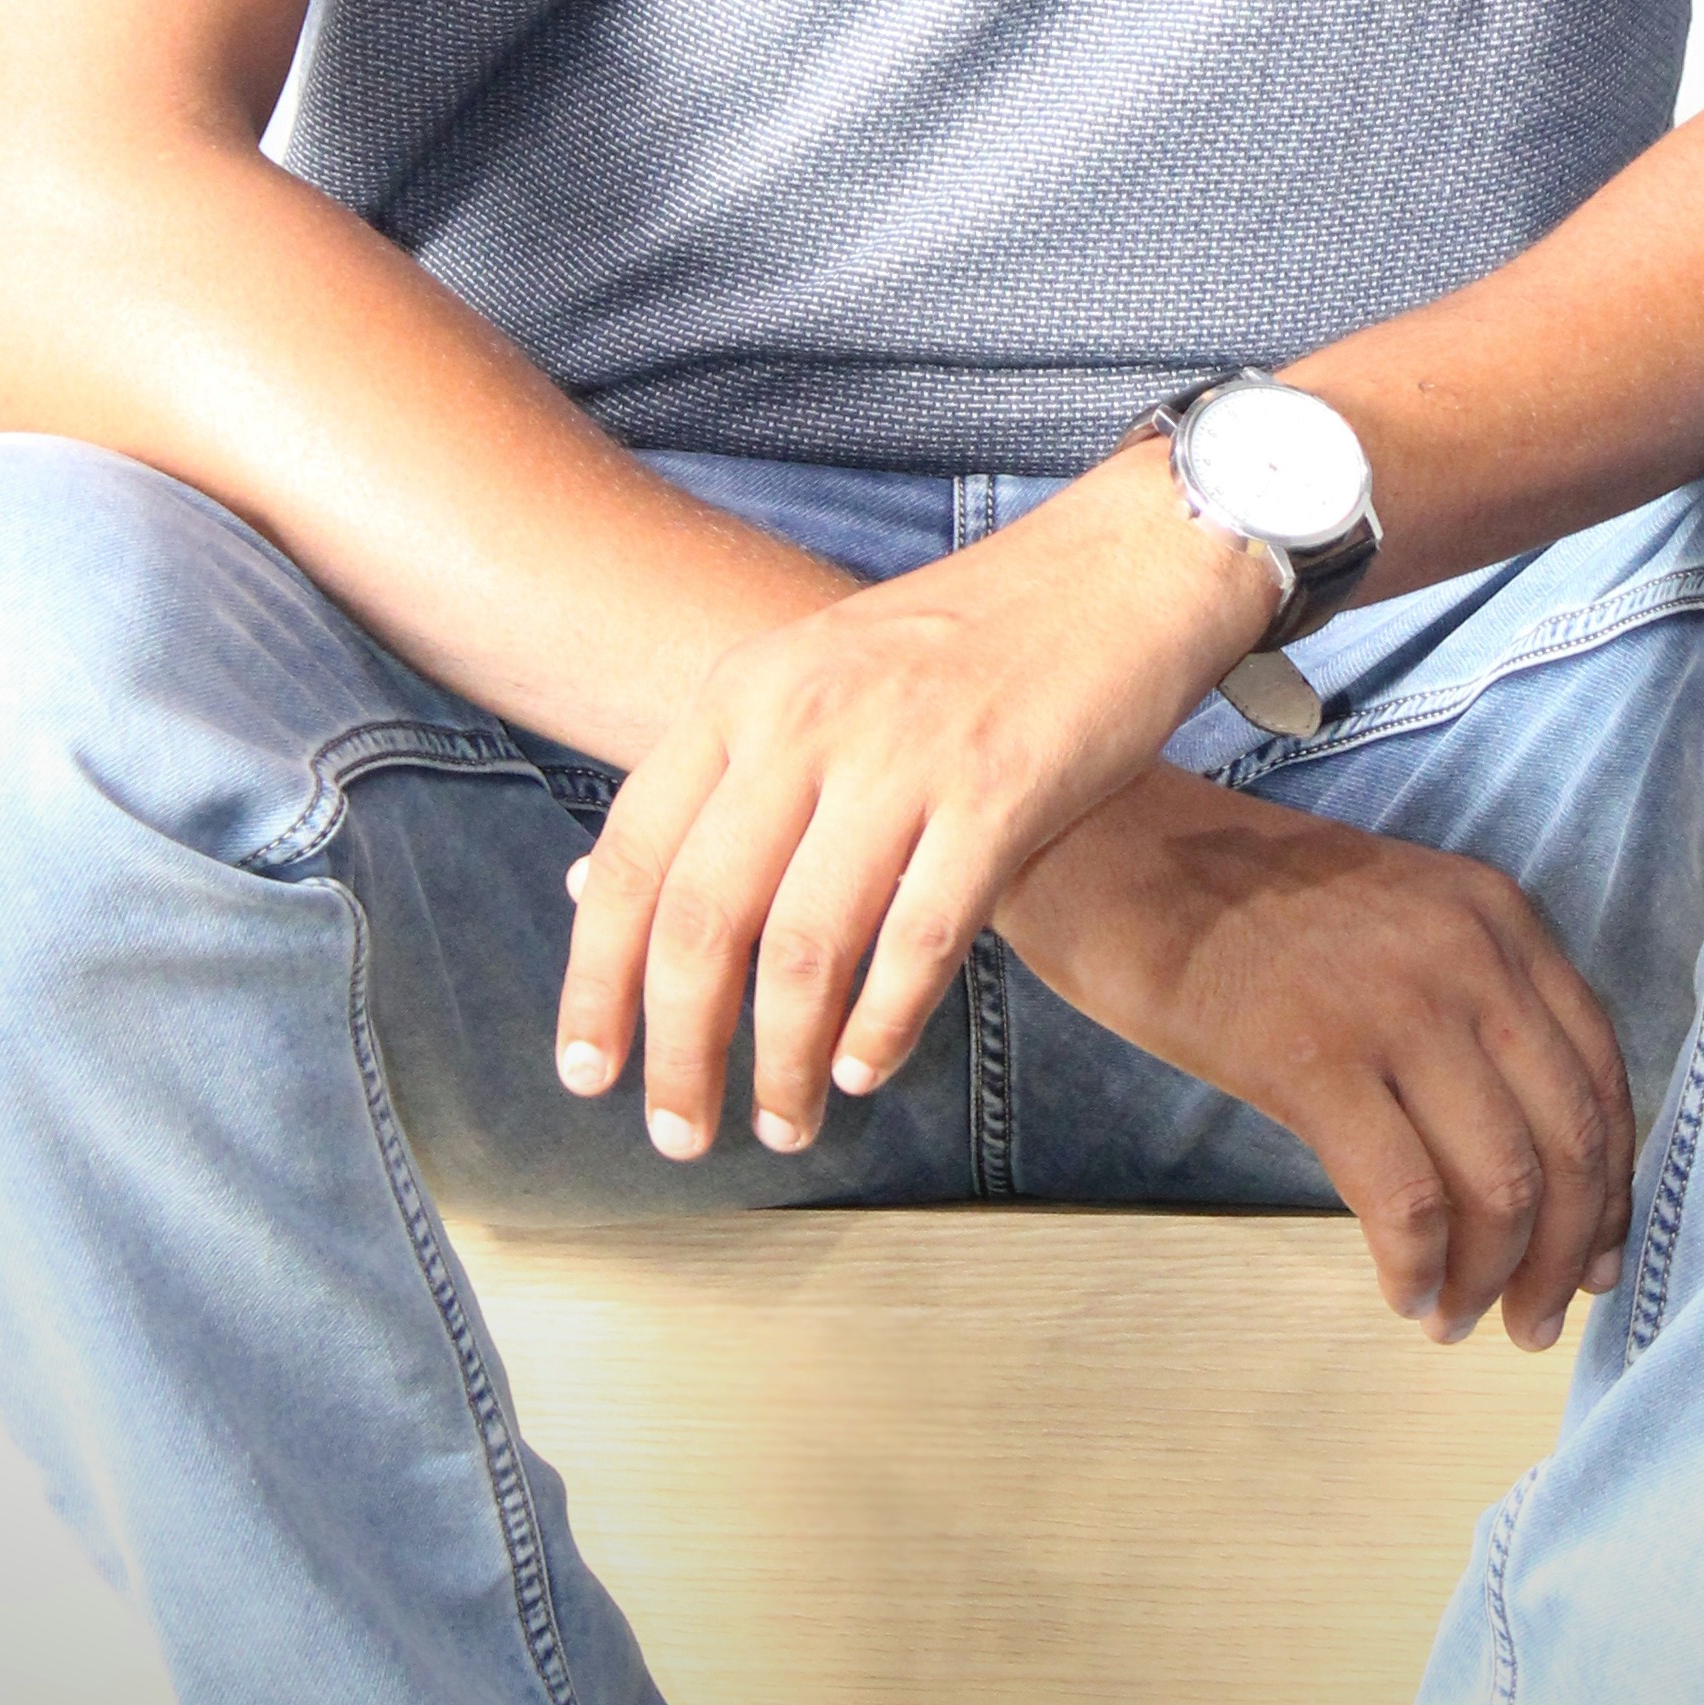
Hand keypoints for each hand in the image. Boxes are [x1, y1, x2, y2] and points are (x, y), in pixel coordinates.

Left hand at [553, 441, 1272, 1157]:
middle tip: (682, 1135)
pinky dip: (883, 1026)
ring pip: (803, 950)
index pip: (633, 855)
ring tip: (784, 1123)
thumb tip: (588, 884)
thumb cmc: (958, 641)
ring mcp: (901, 754)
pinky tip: (867, 1071)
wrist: (1117, 569)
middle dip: (680, 1050)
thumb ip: (715, 775)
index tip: (586, 1073)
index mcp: (746, 690)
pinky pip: (919, 942)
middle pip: (702, 919)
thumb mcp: (809, 674)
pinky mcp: (997, 793)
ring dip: (782, 1062)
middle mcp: (806, 719)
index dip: (597, 979)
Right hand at [999, 770, 1636, 1350]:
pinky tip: (1403, 1294)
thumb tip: (1523, 1160)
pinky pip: (1409, 1201)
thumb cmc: (1243, 902)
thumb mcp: (1394, 924)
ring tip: (1458, 1319)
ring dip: (1494, 1277)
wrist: (1118, 856)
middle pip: (1569, 1140)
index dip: (1609, 1188)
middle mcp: (1471, 953)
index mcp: (1498, 917)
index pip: (1602, 1073)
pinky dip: (1420, 1270)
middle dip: (1565, 1254)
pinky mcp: (1317, 1057)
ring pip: (1504, 1183)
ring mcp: (1397, 1002)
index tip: (1596, 1262)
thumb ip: (1468, 1010)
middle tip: (1534, 1323)